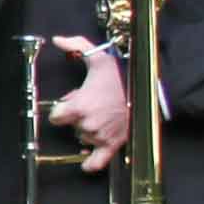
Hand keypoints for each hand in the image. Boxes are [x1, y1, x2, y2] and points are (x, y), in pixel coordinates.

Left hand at [45, 34, 127, 174]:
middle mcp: (87, 125)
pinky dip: (90, 164)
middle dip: (78, 117)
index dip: (62, 110)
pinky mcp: (112, 146)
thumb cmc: (122, 76)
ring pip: (84, 138)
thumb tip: (57, 39)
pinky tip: (87, 161)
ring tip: (102, 116)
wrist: (148, 91)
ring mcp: (99, 137)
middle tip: (93, 106)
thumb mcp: (99, 57)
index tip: (71, 103)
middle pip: (71, 126)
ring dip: (89, 130)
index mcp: (79, 107)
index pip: (56, 116)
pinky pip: (96, 162)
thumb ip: (76, 45)